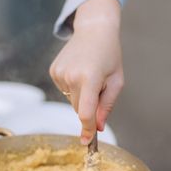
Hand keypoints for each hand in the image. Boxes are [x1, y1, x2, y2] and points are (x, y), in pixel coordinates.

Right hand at [50, 0, 123, 143]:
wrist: (94, 29)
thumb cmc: (109, 54)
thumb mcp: (116, 80)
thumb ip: (107, 105)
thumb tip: (99, 127)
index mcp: (89, 78)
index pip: (86, 112)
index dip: (87, 129)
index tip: (86, 141)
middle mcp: (71, 76)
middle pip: (79, 108)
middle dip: (89, 106)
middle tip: (98, 86)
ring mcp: (59, 74)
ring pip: (71, 100)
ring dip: (81, 95)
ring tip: (88, 74)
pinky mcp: (53, 72)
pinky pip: (64, 90)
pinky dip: (72, 87)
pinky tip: (79, 71)